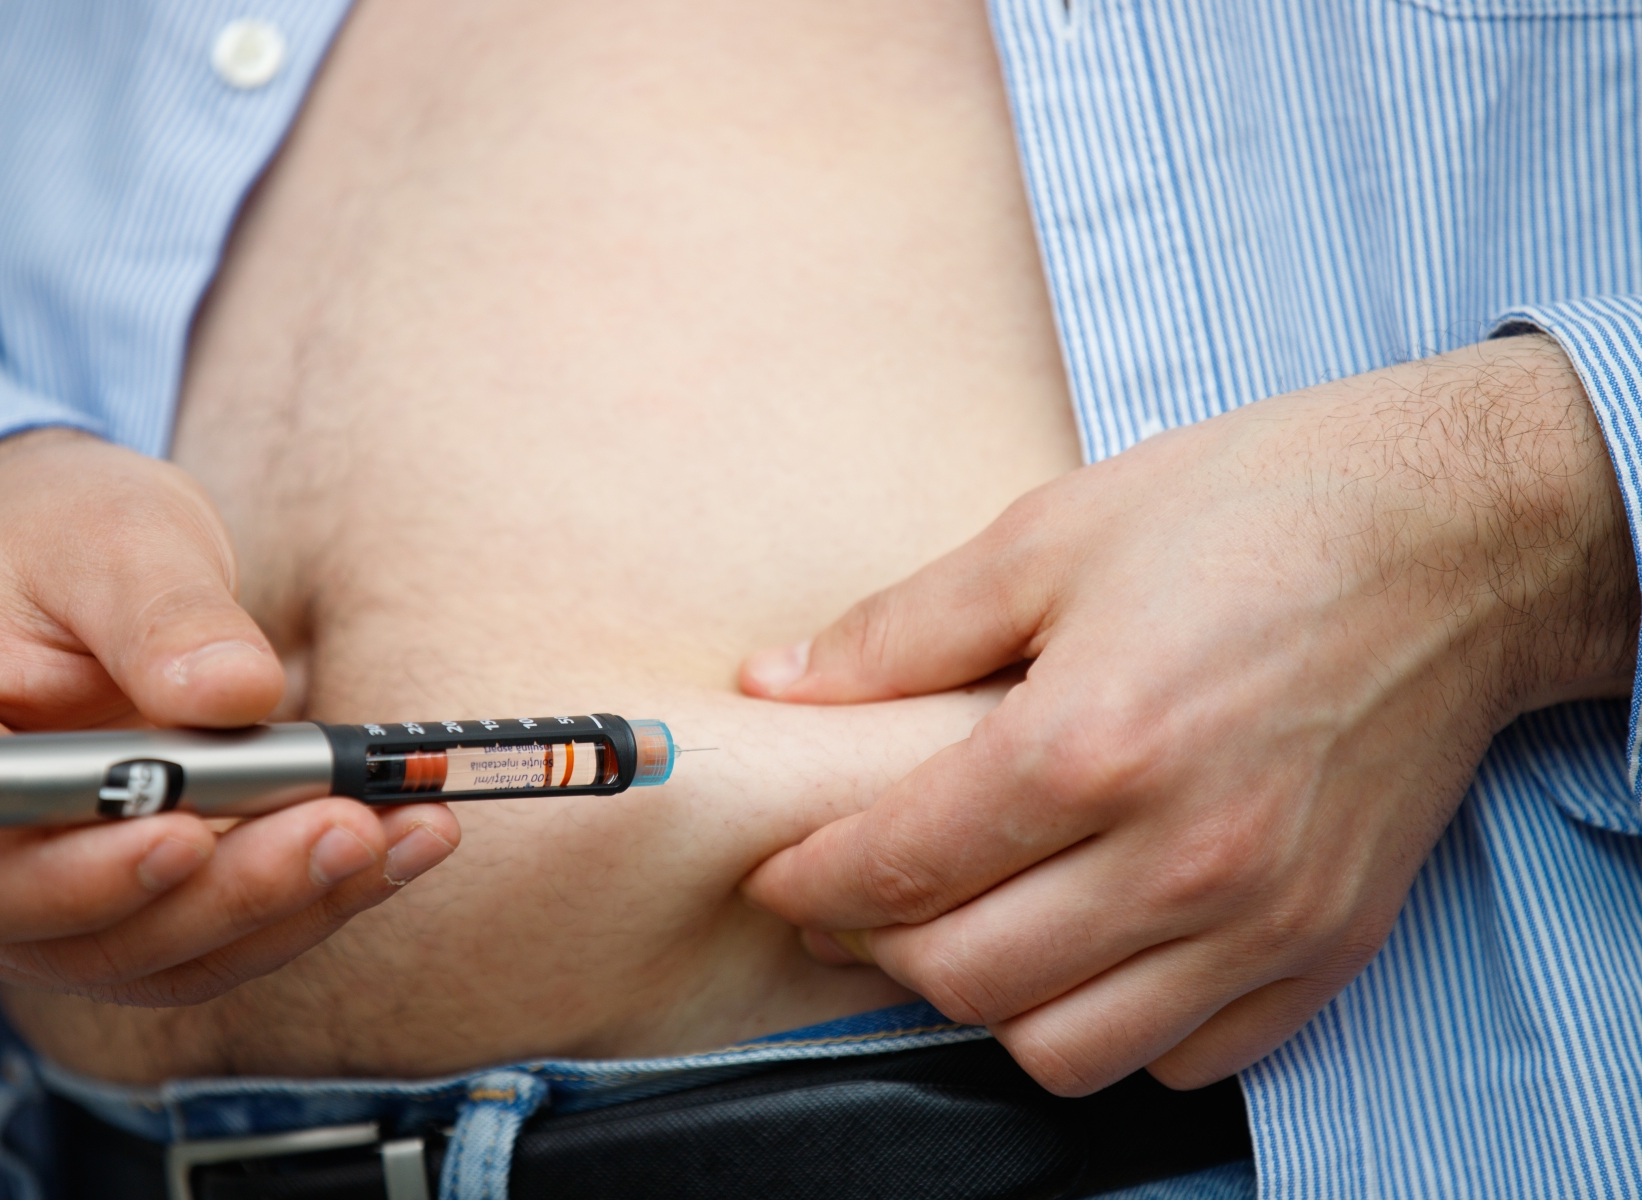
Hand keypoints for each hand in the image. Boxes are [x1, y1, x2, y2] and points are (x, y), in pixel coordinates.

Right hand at [0, 430, 459, 1005]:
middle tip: (348, 827)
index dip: (78, 877)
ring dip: (296, 903)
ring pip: (172, 954)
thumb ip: (161, 613)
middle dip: (232, 890)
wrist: (83, 564)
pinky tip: (401, 842)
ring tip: (403, 830)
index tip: (188, 835)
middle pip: (86, 936)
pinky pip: (226, 932)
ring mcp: (53, 901)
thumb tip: (232, 690)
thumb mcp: (110, 539)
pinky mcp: (142, 903)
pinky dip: (317, 895)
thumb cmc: (63, 539)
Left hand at [740, 336, 1638, 1093]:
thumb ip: (899, 630)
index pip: (900, 867)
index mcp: (1091, 744)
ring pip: (1067, 1048)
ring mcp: (1263, 917)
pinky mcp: (1327, 945)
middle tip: (852, 900)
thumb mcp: (1050, 535)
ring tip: (964, 929)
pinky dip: (1112, 1028)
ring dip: (986, 1004)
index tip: (779, 874)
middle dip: (877, 947)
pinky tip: (1087, 954)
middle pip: (967, 977)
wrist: (1454, 536)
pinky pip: (1187, 1058)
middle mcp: (1181, 856)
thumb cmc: (1252, 513)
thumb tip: (778, 684)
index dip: (811, 882)